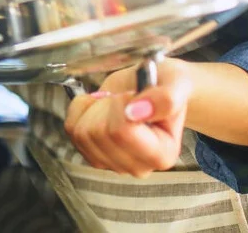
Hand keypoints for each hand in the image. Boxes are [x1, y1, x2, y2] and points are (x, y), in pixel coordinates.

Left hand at [63, 59, 193, 176]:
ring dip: (93, 107)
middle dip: (107, 105)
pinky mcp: (93, 154)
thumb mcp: (176, 83)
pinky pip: (71, 129)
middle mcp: (139, 166)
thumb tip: (136, 112)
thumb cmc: (166, 86)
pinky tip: (99, 106)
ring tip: (113, 102)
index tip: (133, 95)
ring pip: (81, 133)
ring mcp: (114, 163)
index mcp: (163, 154)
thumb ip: (165, 99)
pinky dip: (79, 110)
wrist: (151, 86)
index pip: (123, 132)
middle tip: (125, 98)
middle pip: (98, 133)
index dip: (120, 105)